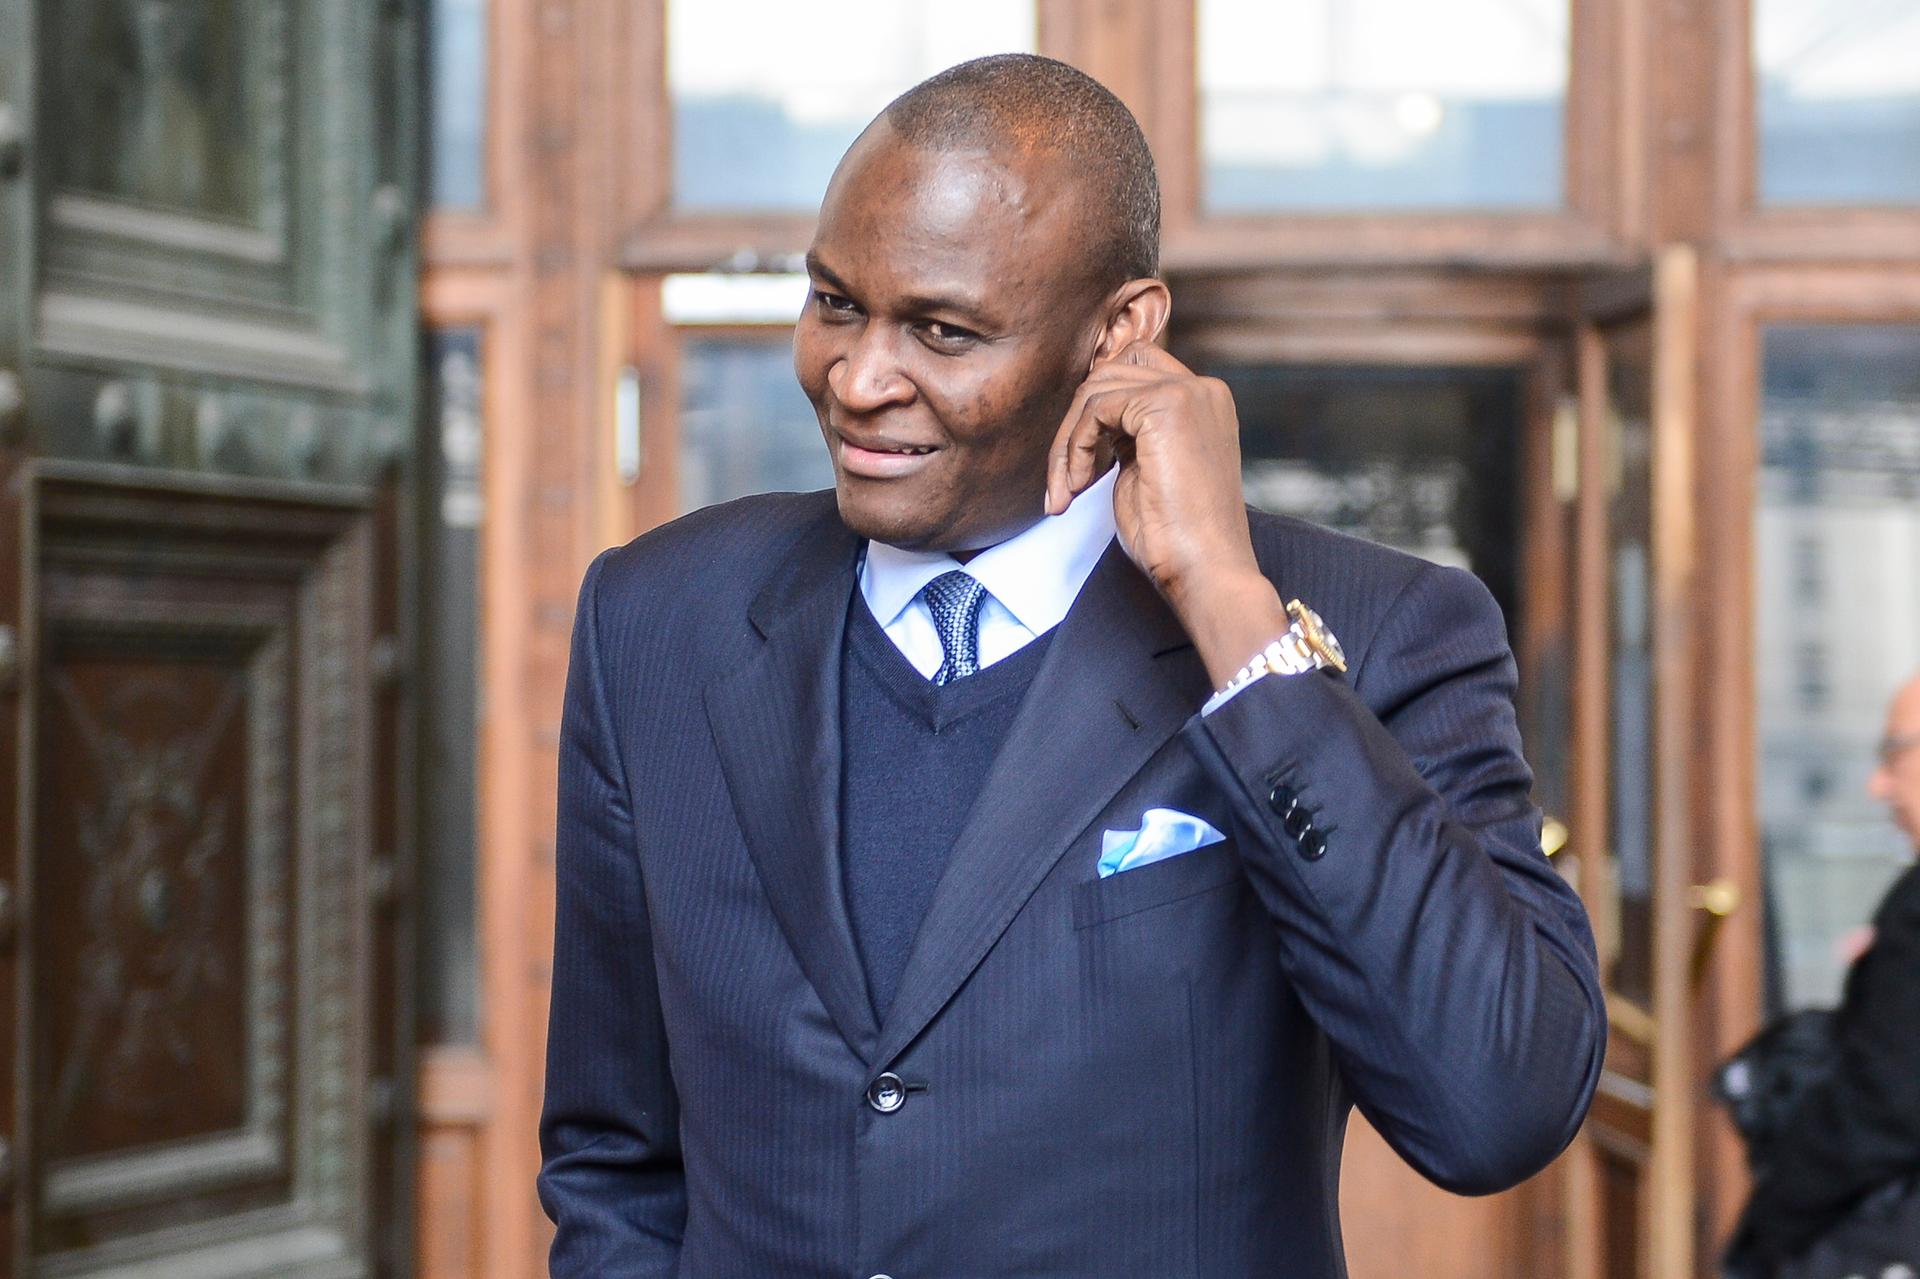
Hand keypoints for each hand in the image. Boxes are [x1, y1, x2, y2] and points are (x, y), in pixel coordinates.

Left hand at [1044, 341, 1289, 684]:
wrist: (1204, 569)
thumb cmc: (1174, 537)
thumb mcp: (1145, 468)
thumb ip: (1126, 432)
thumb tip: (1086, 411)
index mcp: (1204, 402)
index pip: (1134, 369)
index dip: (1096, 408)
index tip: (1081, 465)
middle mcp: (1203, 388)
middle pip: (1110, 371)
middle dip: (1075, 424)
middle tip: (1064, 483)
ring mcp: (1188, 392)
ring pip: (1097, 388)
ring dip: (1069, 442)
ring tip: (1068, 490)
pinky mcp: (1166, 406)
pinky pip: (1095, 408)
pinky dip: (1075, 447)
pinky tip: (1078, 486)